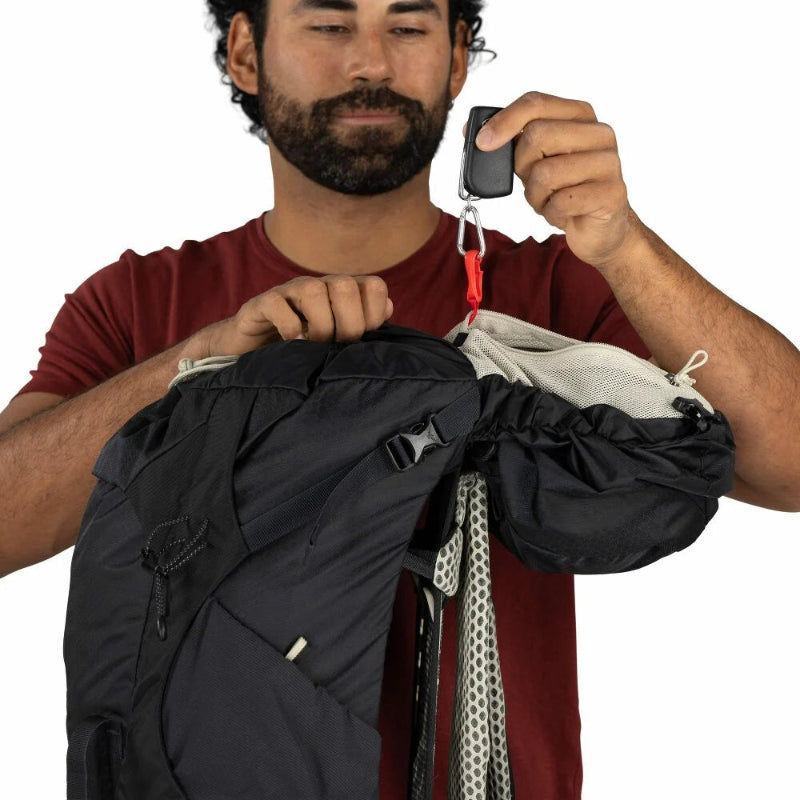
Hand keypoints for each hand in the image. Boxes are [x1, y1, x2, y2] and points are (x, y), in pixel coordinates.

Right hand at [181, 275, 393, 359]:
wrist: (255, 352)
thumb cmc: (304, 347)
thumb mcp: (339, 339)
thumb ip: (365, 325)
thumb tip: (388, 308)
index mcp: (343, 292)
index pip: (375, 286)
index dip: (373, 316)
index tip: (361, 340)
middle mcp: (320, 286)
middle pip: (346, 286)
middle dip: (348, 324)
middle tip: (336, 346)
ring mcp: (290, 291)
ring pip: (315, 290)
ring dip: (319, 326)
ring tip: (313, 345)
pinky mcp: (262, 303)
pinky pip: (278, 304)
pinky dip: (289, 328)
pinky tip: (292, 343)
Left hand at [467, 91, 642, 268]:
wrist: (600, 229)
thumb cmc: (564, 190)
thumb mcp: (535, 162)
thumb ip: (512, 143)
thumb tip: (473, 131)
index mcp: (580, 116)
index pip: (536, 102)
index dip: (504, 120)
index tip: (482, 143)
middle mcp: (600, 133)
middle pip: (538, 135)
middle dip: (522, 166)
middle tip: (532, 182)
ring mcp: (610, 162)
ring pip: (546, 172)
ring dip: (536, 196)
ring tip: (549, 200)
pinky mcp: (613, 193)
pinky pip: (561, 201)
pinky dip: (551, 213)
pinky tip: (562, 213)